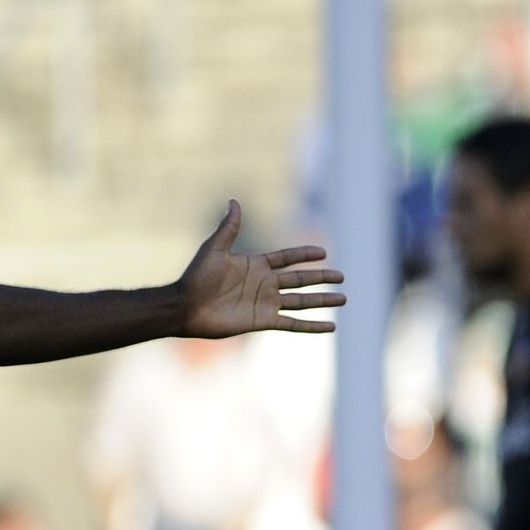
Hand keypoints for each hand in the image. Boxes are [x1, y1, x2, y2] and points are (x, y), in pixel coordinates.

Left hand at [177, 200, 346, 336]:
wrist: (186, 307)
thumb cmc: (197, 277)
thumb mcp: (214, 248)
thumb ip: (229, 227)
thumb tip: (234, 201)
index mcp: (256, 265)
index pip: (287, 258)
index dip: (304, 254)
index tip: (323, 252)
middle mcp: (265, 284)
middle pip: (300, 279)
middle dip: (321, 278)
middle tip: (341, 276)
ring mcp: (266, 303)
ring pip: (302, 301)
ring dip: (322, 300)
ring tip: (343, 299)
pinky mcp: (265, 321)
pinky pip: (294, 323)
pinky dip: (312, 326)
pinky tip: (329, 327)